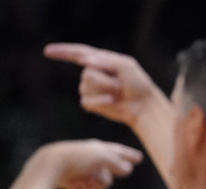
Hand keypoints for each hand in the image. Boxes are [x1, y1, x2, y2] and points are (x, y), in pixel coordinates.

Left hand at [38, 140, 141, 188]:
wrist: (48, 167)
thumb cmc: (77, 159)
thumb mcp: (102, 157)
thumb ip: (118, 163)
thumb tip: (128, 169)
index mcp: (97, 149)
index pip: (118, 151)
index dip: (129, 155)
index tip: (139, 159)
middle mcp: (89, 159)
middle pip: (108, 176)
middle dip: (103, 182)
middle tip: (93, 180)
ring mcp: (79, 171)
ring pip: (95, 187)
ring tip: (80, 185)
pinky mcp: (69, 182)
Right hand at [44, 43, 162, 127]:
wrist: (144, 106)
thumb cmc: (138, 84)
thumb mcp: (126, 66)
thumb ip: (106, 60)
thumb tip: (85, 59)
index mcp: (101, 60)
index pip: (78, 53)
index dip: (62, 52)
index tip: (47, 51)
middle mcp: (93, 72)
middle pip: (87, 74)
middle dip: (105, 81)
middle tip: (121, 85)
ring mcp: (91, 88)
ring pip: (86, 88)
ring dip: (105, 91)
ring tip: (119, 93)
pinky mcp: (92, 103)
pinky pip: (86, 101)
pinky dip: (100, 102)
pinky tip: (112, 102)